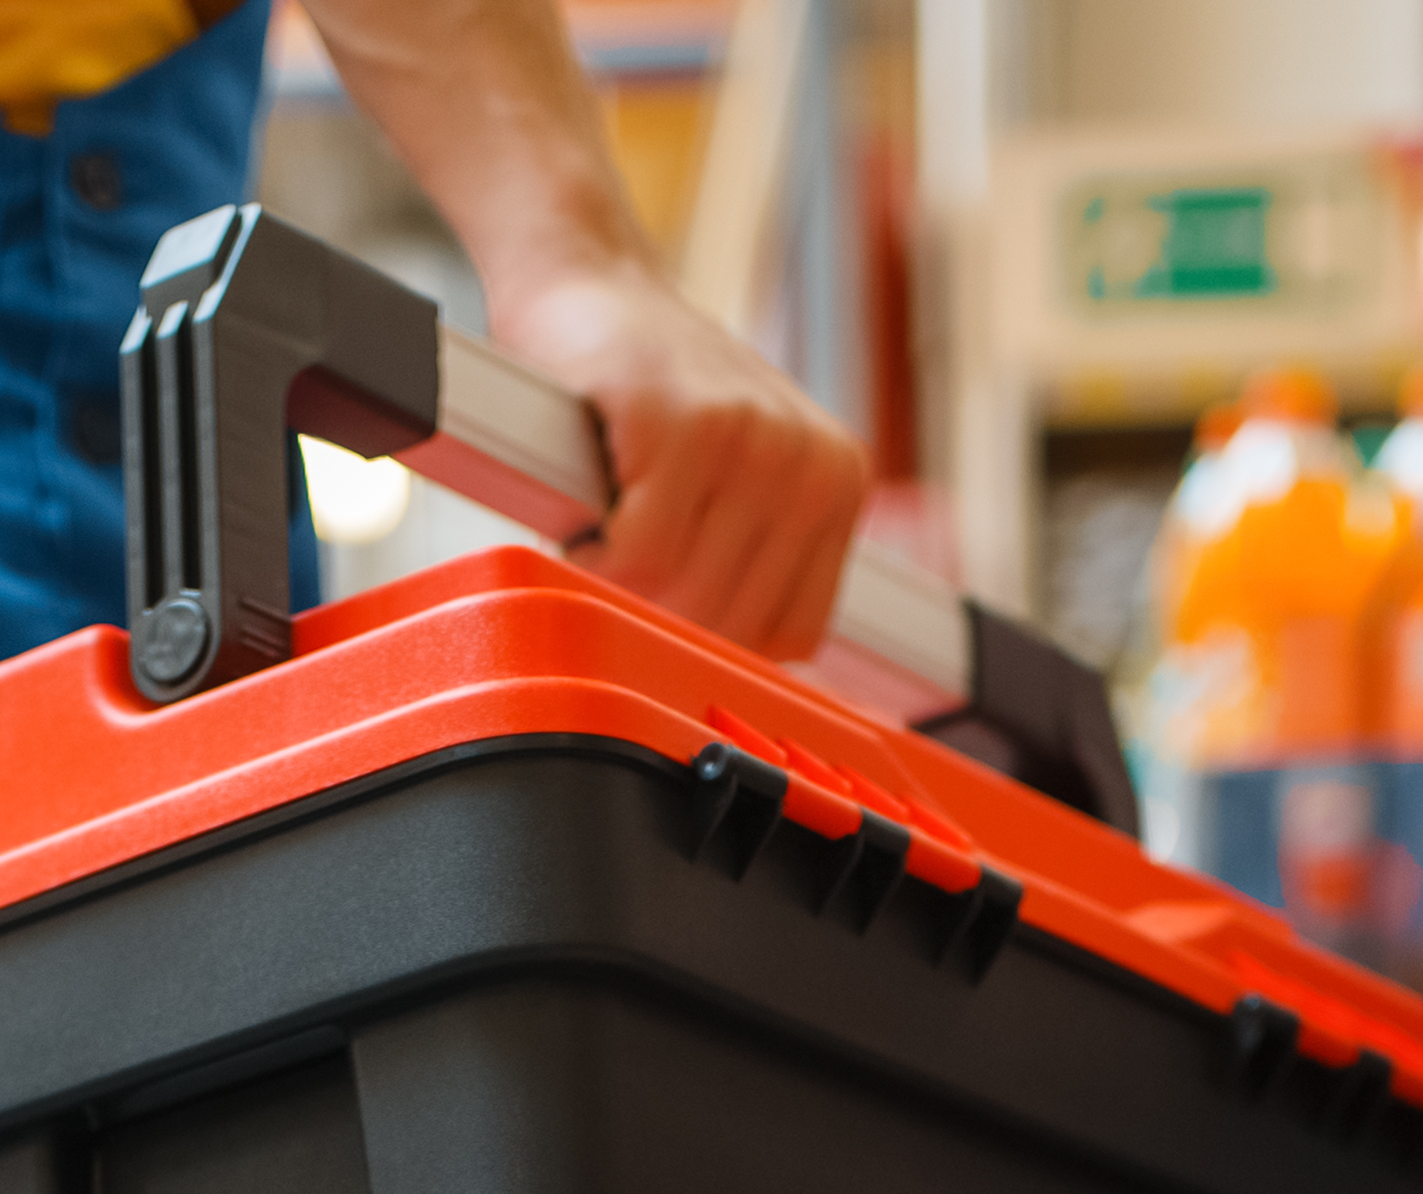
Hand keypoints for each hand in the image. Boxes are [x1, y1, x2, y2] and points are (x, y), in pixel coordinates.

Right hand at [484, 257, 871, 664]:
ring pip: (684, 595)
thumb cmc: (641, 396)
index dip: (711, 637)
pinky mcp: (686, 421)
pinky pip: (641, 554)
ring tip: (609, 520)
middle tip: (622, 551)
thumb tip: (738, 684)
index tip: (666, 598)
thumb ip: (751, 563)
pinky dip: (594, 550)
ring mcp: (755, 437)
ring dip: (619, 580)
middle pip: (732, 626)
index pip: (790, 636)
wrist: (584, 280)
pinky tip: (589, 506)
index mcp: (838, 486)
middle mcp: (813, 461)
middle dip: (656, 609)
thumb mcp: (729, 483)